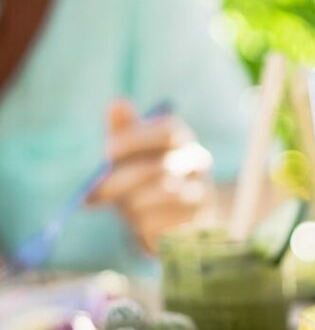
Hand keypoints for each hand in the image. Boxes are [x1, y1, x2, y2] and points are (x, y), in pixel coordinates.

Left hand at [89, 99, 213, 252]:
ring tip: (124, 210)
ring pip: (165, 195)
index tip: (108, 151)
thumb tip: (118, 103)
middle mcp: (199, 163)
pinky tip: (141, 225)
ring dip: (135, 204)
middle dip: (123, 180)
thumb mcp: (129, 155)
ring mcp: (204, 193)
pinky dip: (146, 226)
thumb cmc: (142, 181)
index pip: (169, 130)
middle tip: (96, 191)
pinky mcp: (200, 224)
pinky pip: (168, 222)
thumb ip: (123, 131)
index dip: (137, 139)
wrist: (169, 224)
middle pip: (161, 166)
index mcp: (182, 139)